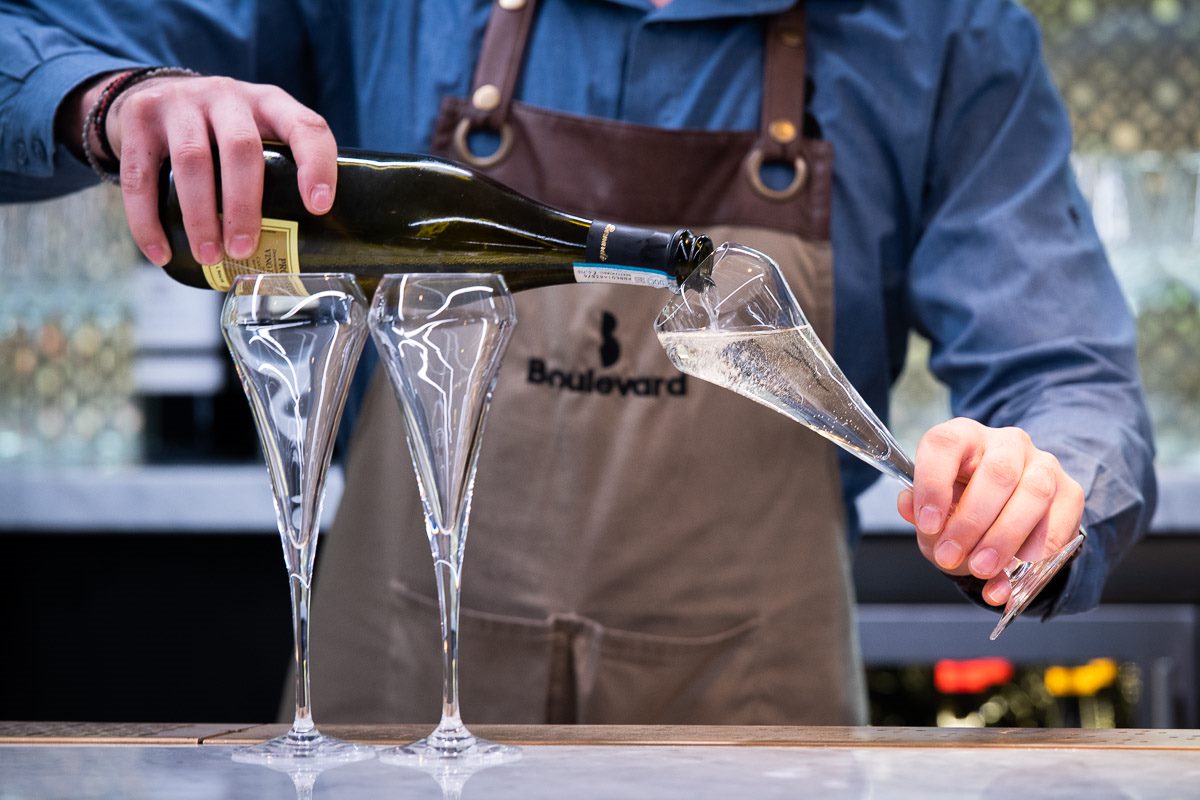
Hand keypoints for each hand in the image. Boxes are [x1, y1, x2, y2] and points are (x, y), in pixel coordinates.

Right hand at [71, 73, 336, 266]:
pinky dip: (148, 221)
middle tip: (244, 250)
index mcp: (270, 104)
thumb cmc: (224, 133)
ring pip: (192, 160)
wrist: (158, 94)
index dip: (316, 165)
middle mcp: (227, 96)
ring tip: (208, 256)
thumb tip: (312, 250)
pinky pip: (141, 176)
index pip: (305, 127)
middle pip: (241, 148)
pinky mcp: (140, 117)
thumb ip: (283, 172)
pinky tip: (161, 253)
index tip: (318, 207)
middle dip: (244, 205)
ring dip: (200, 216)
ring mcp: (181, 102)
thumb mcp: (260, 135)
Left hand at [896, 417, 1084, 606]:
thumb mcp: (933, 509)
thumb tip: (910, 506)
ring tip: (982, 570)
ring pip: (1033, 494)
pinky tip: (1011, 581)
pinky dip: (1034, 558)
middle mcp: (1005, 442)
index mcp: (963, 436)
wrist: (1005, 516)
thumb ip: (920, 509)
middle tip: (950, 557)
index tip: (927, 524)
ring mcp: (1042, 464)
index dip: (934, 483)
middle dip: (971, 522)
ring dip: (1005, 538)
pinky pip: (1057, 524)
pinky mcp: (1070, 492)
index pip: (946, 445)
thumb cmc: (961, 506)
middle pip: (996, 473)